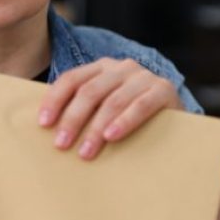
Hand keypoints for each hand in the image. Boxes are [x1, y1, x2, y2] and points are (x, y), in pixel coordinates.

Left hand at [38, 58, 182, 159]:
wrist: (176, 122)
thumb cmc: (131, 119)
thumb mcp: (105, 109)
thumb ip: (83, 111)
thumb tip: (46, 128)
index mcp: (101, 68)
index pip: (71, 79)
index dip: (55, 100)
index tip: (43, 124)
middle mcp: (121, 67)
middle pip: (89, 91)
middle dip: (72, 119)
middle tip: (61, 145)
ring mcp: (143, 76)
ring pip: (112, 100)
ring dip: (96, 128)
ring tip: (86, 152)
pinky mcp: (164, 89)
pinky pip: (141, 105)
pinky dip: (124, 121)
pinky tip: (111, 137)